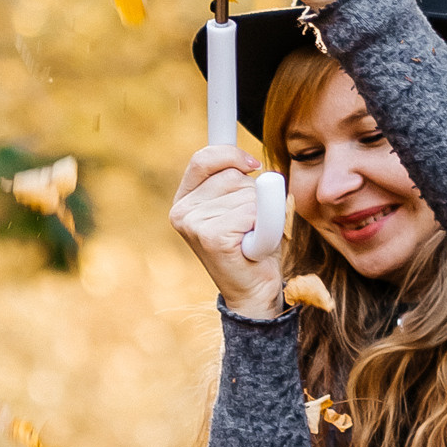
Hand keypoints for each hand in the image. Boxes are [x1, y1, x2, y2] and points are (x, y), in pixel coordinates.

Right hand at [172, 139, 286, 319]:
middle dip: (253, 194)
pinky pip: (252, 212)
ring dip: (262, 212)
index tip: (253, 165)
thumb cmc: (251, 246)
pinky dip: (264, 225)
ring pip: (247, 194)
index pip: (204, 159)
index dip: (231, 155)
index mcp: (184, 200)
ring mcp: (193, 224)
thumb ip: (235, 177)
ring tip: (251, 236)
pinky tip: (252, 245)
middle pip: (232, 176)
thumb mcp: (240, 203)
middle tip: (251, 224)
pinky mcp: (211, 237)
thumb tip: (251, 163)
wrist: (254, 291)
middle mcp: (182, 211)